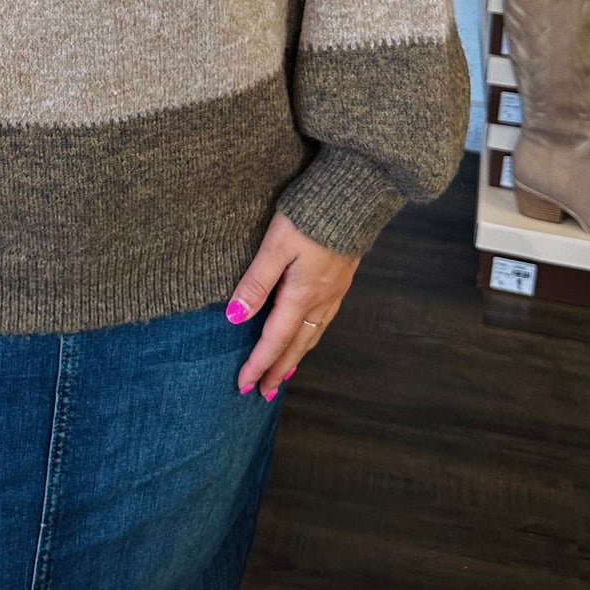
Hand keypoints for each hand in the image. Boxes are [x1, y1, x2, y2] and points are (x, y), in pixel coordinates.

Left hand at [226, 211, 360, 399]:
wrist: (355, 195)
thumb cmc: (311, 216)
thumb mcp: (276, 245)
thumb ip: (256, 281)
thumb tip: (234, 317)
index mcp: (302, 296)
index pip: (275, 340)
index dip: (258, 364)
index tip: (243, 385)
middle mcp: (321, 300)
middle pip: (296, 345)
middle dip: (278, 371)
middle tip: (263, 393)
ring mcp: (335, 291)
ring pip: (313, 335)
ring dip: (296, 357)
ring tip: (284, 373)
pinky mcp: (342, 278)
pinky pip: (324, 320)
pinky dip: (311, 337)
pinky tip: (308, 334)